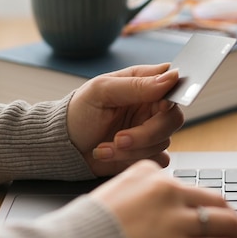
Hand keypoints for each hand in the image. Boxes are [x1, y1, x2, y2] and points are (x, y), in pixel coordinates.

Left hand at [67, 64, 184, 175]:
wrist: (63, 147)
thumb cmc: (77, 113)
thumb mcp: (102, 91)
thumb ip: (136, 85)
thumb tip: (169, 77)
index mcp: (142, 84)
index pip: (173, 85)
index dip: (172, 97)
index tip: (160, 106)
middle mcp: (150, 107)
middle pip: (172, 119)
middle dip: (146, 133)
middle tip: (119, 138)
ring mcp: (149, 131)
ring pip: (163, 142)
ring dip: (131, 149)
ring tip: (105, 146)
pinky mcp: (145, 152)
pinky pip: (158, 159)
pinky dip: (133, 160)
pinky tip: (110, 155)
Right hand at [91, 160, 236, 237]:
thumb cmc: (80, 234)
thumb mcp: (108, 199)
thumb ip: (138, 199)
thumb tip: (154, 217)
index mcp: (148, 174)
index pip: (191, 190)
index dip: (211, 208)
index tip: (222, 218)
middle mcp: (168, 191)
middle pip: (217, 203)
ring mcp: (178, 219)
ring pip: (230, 225)